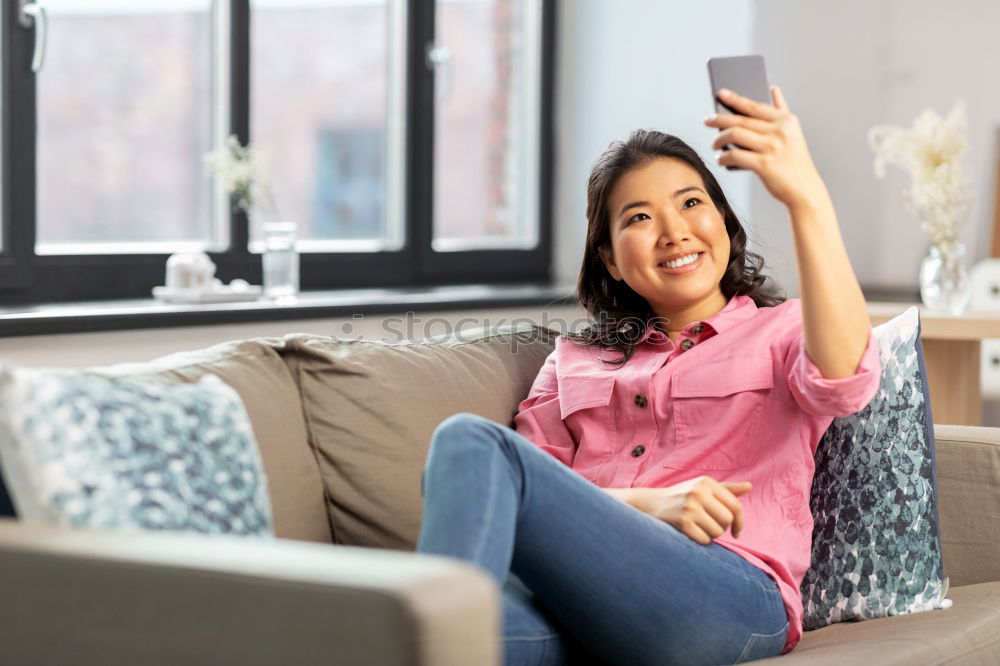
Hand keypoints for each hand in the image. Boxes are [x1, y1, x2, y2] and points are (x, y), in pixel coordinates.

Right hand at [632, 476, 751, 544]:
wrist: (650, 504)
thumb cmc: (681, 497)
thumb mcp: (702, 488)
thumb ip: (726, 490)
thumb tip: (750, 486)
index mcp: (706, 482)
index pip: (735, 506)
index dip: (740, 522)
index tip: (737, 531)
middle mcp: (699, 492)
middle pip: (727, 520)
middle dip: (721, 528)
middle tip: (709, 526)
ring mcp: (690, 507)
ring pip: (717, 531)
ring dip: (710, 535)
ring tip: (698, 527)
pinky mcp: (682, 522)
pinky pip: (704, 540)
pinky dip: (700, 540)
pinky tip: (691, 533)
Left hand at [704, 86, 827, 211]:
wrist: (804, 188)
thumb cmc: (794, 160)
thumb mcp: (792, 131)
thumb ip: (782, 109)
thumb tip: (773, 88)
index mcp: (786, 120)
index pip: (754, 106)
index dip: (735, 99)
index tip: (720, 93)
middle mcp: (779, 131)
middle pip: (741, 120)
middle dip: (720, 119)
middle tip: (707, 120)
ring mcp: (772, 148)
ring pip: (734, 135)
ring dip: (719, 139)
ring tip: (714, 144)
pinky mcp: (764, 165)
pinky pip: (734, 156)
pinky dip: (723, 157)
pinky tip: (719, 159)